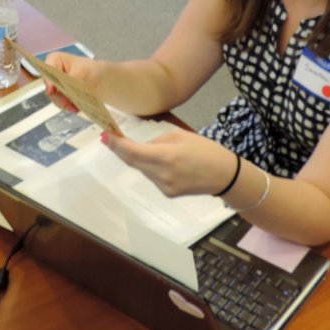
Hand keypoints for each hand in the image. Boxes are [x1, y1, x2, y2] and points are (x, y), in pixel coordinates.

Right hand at [42, 52, 102, 111]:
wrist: (99, 78)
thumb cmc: (90, 69)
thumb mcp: (83, 71)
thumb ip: (72, 78)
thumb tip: (65, 88)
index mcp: (55, 60)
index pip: (47, 70)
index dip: (48, 81)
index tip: (52, 91)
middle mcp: (52, 73)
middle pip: (49, 86)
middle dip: (58, 96)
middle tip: (67, 103)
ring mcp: (55, 85)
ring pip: (54, 97)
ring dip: (64, 103)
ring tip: (75, 108)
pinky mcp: (60, 95)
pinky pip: (60, 103)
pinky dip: (68, 106)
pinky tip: (76, 108)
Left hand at [101, 129, 235, 197]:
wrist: (224, 176)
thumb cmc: (205, 150)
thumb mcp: (181, 136)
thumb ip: (158, 141)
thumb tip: (142, 146)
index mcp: (166, 156)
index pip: (133, 152)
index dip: (116, 144)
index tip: (104, 135)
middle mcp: (162, 174)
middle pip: (133, 161)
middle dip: (121, 149)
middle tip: (110, 137)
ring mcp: (164, 186)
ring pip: (142, 169)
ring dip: (139, 158)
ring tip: (154, 150)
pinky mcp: (167, 193)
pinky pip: (152, 177)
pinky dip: (151, 167)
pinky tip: (166, 163)